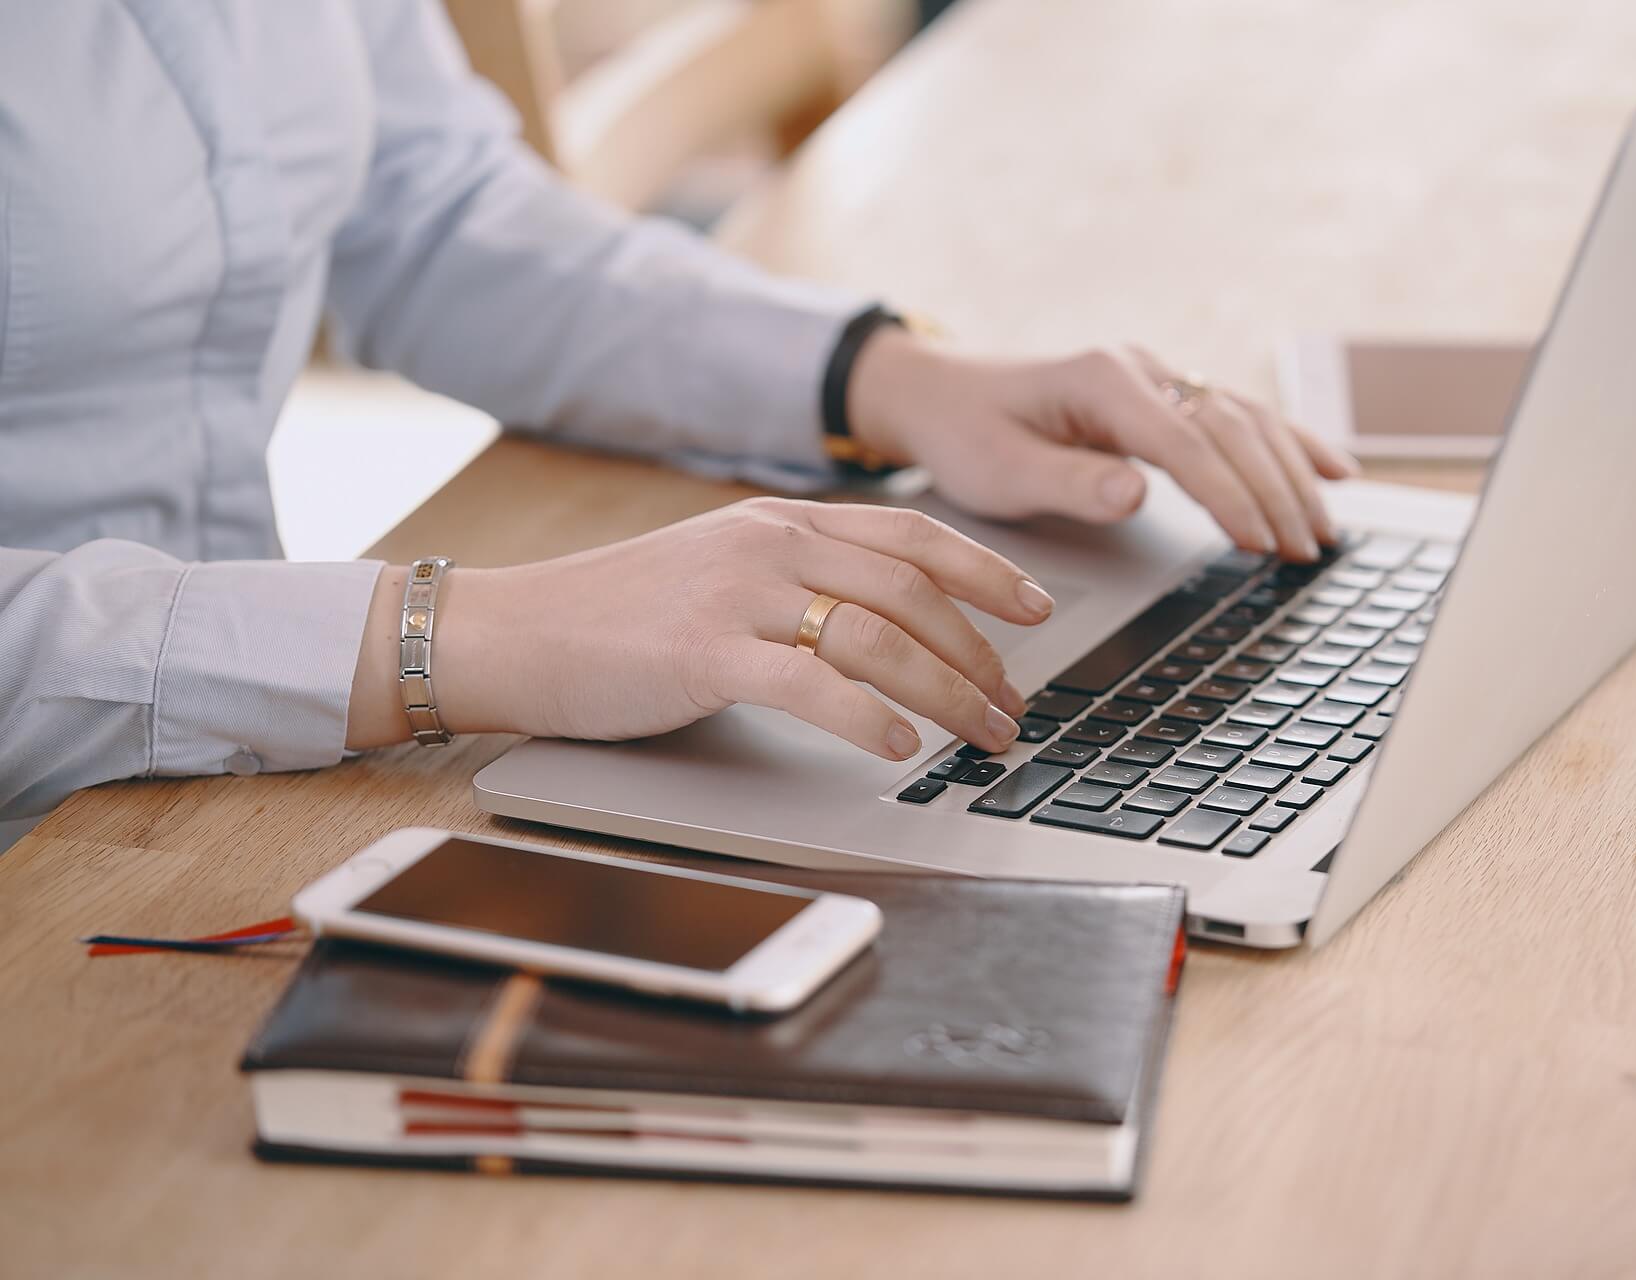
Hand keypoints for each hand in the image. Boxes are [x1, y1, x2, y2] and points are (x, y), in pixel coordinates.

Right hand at [346, 499, 1053, 758]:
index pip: (912, 534)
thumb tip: (884, 623)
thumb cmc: (617, 615)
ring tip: (983, 734)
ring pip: (878, 637)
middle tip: (1015, 705)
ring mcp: (738, 595)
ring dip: (947, 692)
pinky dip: (868, 716)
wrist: (514, 630)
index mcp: (781, 521)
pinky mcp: (704, 654)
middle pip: (912, 591)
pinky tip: (902, 746)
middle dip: (981, 653)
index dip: (986, 570)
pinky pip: (811, 684)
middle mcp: (770, 544)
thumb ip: (797, 579)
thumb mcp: (720, 570)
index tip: (1038, 608)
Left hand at [847, 329, 1357, 560]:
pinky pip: (1241, 416)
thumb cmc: (967, 434)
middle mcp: (1140, 369)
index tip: (1260, 542)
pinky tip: (1333, 471)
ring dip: (1291, 474)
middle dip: (1275, 491)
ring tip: (1323, 532)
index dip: (1228, 494)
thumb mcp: (1001, 472)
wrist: (942, 394)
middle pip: (1231, 427)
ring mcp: (1158, 378)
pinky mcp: (1164, 395)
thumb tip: (1137, 493)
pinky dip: (1290, 443)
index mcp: (1100, 380)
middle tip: (1304, 551)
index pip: (1184, 442)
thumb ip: (1070, 483)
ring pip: (1247, 419)